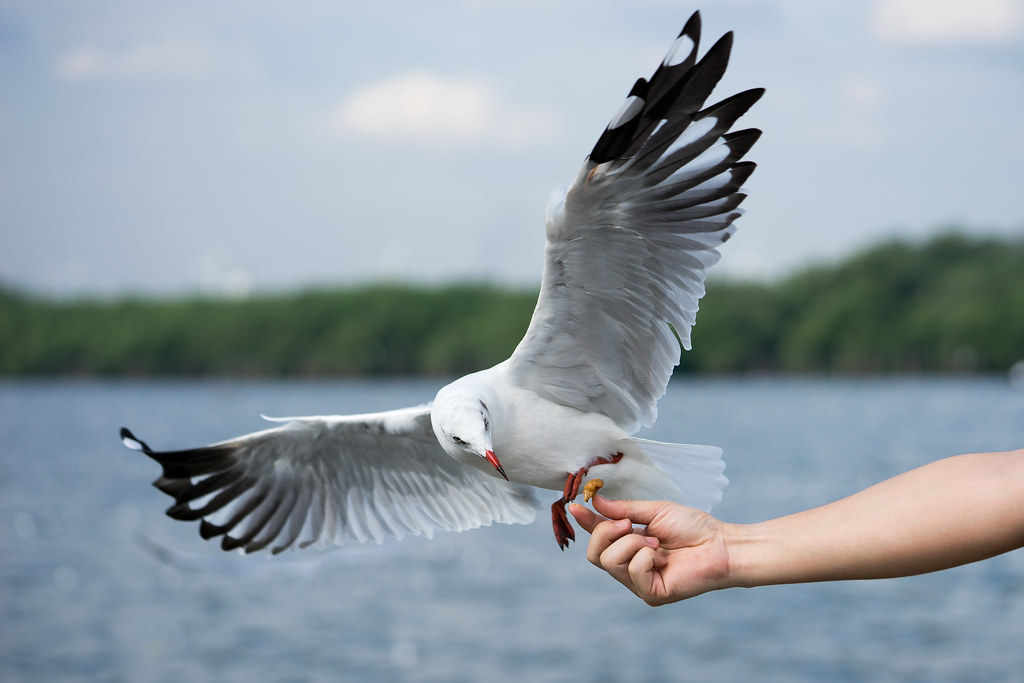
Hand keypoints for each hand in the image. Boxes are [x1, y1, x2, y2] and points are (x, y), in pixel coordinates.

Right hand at [569, 496, 729, 605]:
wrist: (720, 543)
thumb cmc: (693, 527)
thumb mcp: (653, 512)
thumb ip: (624, 510)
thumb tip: (596, 502)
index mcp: (629, 546)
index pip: (599, 537)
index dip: (585, 523)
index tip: (575, 506)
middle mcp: (629, 566)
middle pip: (594, 554)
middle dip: (607, 533)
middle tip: (631, 525)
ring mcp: (638, 583)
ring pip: (610, 561)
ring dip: (633, 543)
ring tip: (656, 542)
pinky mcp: (651, 594)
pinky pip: (632, 571)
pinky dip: (645, 557)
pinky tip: (662, 558)